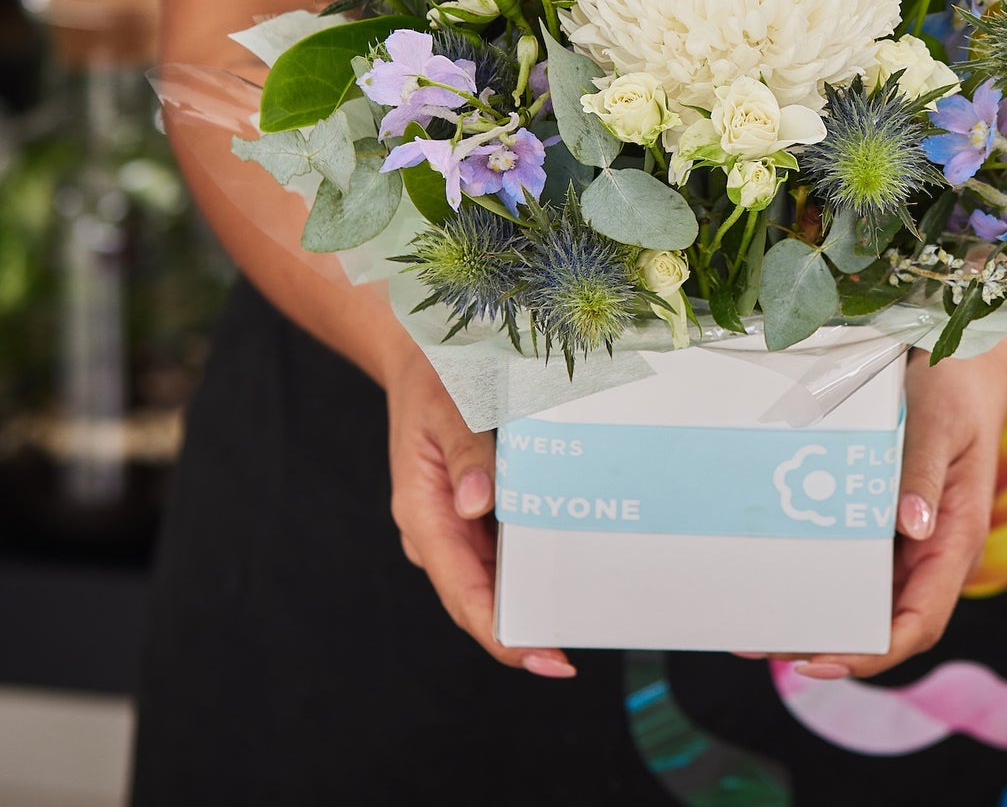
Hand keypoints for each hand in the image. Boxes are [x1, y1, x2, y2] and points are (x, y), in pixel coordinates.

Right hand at [385, 346, 575, 678]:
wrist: (418, 353)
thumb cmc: (434, 375)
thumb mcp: (448, 404)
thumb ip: (465, 452)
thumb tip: (476, 504)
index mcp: (422, 512)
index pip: (463, 592)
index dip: (501, 634)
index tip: (542, 657)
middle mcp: (436, 527)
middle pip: (480, 596)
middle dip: (524, 627)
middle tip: (579, 644)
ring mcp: (452, 521)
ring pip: (493, 575)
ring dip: (530, 594)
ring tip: (583, 612)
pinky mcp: (470, 509)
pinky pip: (501, 545)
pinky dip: (530, 558)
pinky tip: (567, 561)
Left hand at [793, 347, 1006, 679]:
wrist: (966, 361)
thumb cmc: (957, 389)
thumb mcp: (941, 423)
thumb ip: (925, 475)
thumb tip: (912, 528)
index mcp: (958, 540)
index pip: (920, 622)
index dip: (873, 652)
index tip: (821, 659)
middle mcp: (935, 550)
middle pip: (886, 621)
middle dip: (829, 642)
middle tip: (761, 642)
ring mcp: (914, 538)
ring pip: (868, 595)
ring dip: (820, 612)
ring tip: (757, 621)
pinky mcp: (891, 518)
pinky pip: (859, 559)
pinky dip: (823, 573)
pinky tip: (781, 570)